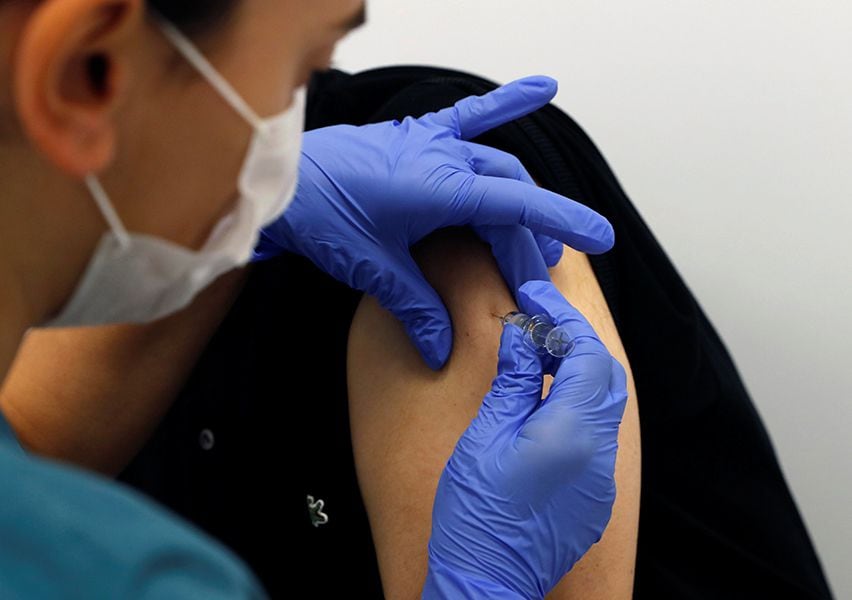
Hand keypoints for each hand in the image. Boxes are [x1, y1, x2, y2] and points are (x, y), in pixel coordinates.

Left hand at [254, 76, 614, 369]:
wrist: (280, 180)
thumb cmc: (321, 216)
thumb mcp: (374, 267)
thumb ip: (417, 305)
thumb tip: (443, 349)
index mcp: (441, 186)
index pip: (518, 204)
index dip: (562, 221)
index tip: (600, 238)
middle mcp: (444, 156)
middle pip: (509, 195)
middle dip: (529, 236)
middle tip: (536, 276)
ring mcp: (431, 140)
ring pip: (498, 163)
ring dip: (523, 195)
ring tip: (541, 232)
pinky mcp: (416, 135)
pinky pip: (470, 114)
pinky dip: (505, 102)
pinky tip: (543, 86)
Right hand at [422, 280, 627, 598]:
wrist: (486, 583)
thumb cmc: (477, 514)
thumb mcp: (487, 435)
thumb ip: (514, 380)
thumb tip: (524, 336)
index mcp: (574, 431)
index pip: (588, 354)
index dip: (563, 319)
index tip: (535, 297)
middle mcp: (600, 453)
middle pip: (606, 376)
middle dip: (577, 341)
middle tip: (538, 322)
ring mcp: (601, 479)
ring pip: (605, 406)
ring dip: (578, 373)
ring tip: (538, 357)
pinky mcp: (593, 497)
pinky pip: (597, 436)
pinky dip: (576, 407)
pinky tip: (542, 405)